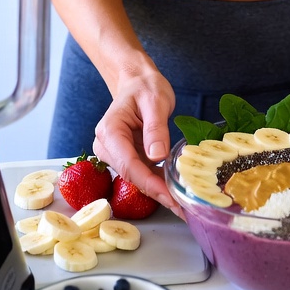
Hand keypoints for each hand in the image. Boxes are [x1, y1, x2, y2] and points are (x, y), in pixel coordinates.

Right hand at [92, 71, 183, 215]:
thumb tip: (157, 156)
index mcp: (110, 131)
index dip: (150, 183)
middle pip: (132, 175)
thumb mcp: (155, 100)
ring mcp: (115, 153)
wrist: (137, 81)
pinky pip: (142, 172)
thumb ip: (156, 128)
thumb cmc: (145, 86)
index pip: (129, 164)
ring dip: (159, 190)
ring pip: (137, 177)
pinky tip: (175, 190)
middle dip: (157, 192)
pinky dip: (158, 181)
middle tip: (182, 207)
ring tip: (183, 203)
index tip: (170, 197)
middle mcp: (107, 145)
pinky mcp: (126, 156)